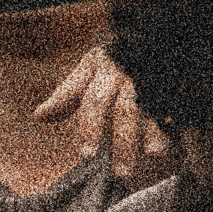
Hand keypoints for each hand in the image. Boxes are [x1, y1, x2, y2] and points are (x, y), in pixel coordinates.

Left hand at [33, 38, 176, 185]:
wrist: (146, 37)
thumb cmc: (112, 58)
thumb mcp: (88, 70)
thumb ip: (66, 94)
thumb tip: (39, 117)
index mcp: (103, 71)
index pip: (93, 102)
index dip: (90, 129)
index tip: (87, 156)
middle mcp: (127, 76)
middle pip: (124, 112)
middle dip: (123, 143)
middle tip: (120, 174)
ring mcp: (149, 80)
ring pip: (150, 110)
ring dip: (153, 135)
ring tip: (154, 157)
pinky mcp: (168, 85)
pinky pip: (173, 105)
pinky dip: (172, 123)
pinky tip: (173, 142)